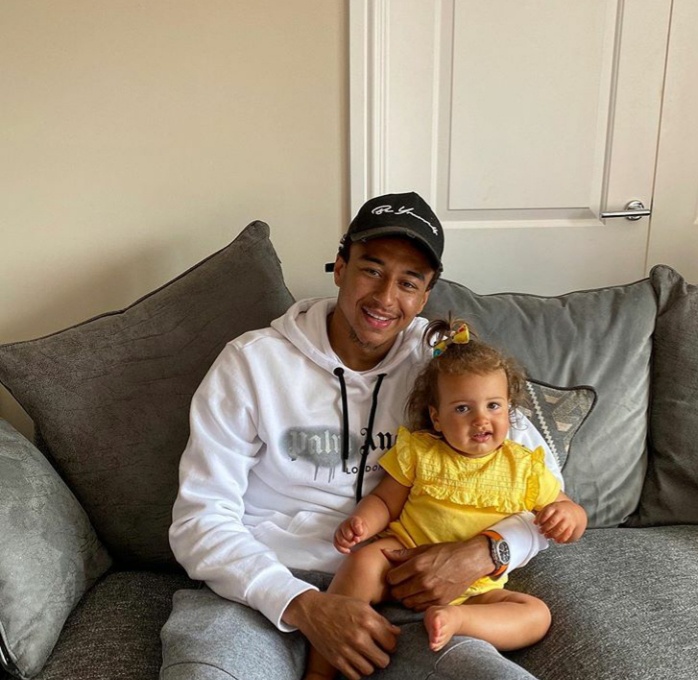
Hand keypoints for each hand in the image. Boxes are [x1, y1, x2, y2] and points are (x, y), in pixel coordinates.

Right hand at [283, 590, 399, 679]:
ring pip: (370, 670)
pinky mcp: (336, 659)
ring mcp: (346, 649)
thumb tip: (397, 633)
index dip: (390, 643)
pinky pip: (355, 675)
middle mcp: (358, 636)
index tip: (385, 642)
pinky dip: (357, 671)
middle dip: (382, 656)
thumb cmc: (339, 605)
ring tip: (365, 655)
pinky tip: (355, 660)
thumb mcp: (362, 606)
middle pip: (383, 660)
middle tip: (377, 651)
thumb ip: (381, 620)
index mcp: (367, 620)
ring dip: (369, 664)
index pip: (391, 643)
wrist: (312, 610)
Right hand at [334, 516, 366, 553]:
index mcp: (354, 520)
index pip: (355, 523)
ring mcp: (339, 530)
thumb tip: (356, 539)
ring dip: (347, 544)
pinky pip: (336, 544)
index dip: (357, 529)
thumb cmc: (361, 530)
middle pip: (347, 534)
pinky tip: (348, 550)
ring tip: (353, 543)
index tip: (360, 533)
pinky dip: (342, 549)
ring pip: (340, 540)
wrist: (356, 529)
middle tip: (356, 540)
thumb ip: (361, 535)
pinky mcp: (336, 537)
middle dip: (352, 539)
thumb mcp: (364, 531)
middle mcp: (345, 524)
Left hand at [382, 537, 491, 610]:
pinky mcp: (441, 602)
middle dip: (397, 589)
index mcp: (417, 565)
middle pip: (397, 593)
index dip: (391, 577)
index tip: (396, 576)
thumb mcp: (424, 548)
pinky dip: (417, 604)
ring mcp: (432, 593)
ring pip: (407, 603)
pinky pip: (420, 609)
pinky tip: (421, 596)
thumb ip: (402, 554)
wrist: (470, 561)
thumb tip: (383, 552)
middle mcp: (423, 581)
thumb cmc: (446, 552)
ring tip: (412, 590)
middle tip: (402, 584)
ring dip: (406, 598)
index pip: (392, 578)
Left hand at [534, 500, 586, 542]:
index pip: (547, 512)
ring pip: (560, 529)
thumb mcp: (549, 508)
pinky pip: (567, 534)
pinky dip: (561, 539)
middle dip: (545, 528)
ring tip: (547, 536)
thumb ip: (541, 514)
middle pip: (553, 522)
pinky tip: (556, 540)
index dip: (541, 519)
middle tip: (541, 531)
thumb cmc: (557, 510)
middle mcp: (561, 513)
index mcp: (554, 507)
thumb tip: (535, 522)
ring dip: (552, 535)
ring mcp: (567, 520)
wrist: (572, 511)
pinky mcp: (571, 527)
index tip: (538, 524)